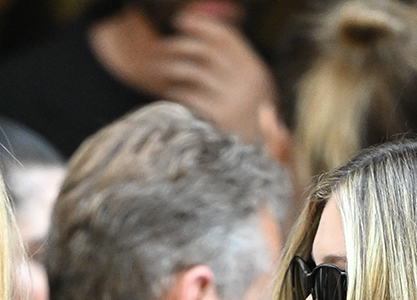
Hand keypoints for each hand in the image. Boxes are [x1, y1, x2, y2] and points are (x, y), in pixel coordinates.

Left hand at [151, 12, 275, 145]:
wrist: (256, 162)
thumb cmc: (249, 124)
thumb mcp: (253, 93)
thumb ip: (235, 68)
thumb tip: (210, 37)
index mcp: (256, 71)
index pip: (227, 37)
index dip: (201, 25)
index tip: (180, 20)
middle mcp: (247, 82)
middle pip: (207, 50)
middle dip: (180, 44)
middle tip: (161, 46)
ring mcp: (232, 100)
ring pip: (194, 71)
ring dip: (172, 67)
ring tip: (159, 70)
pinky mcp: (216, 117)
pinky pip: (188, 95)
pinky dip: (174, 92)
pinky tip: (168, 93)